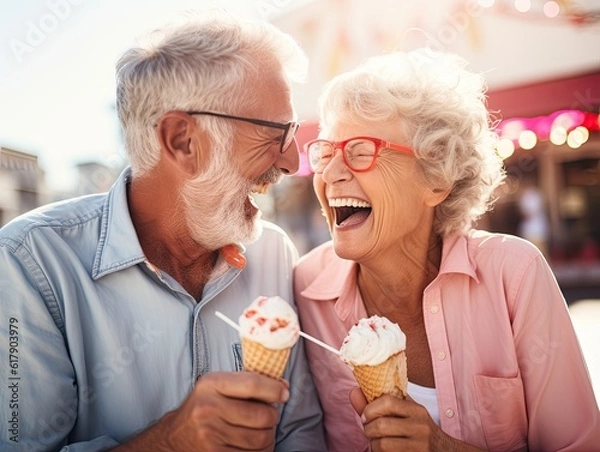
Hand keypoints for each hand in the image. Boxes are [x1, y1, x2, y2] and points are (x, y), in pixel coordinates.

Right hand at [116, 372, 288, 451]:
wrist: (173, 438)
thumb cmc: (203, 407)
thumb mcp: (217, 386)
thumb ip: (247, 383)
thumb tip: (284, 387)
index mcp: (211, 385)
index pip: (252, 384)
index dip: (274, 389)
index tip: (284, 393)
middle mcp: (208, 409)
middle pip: (261, 415)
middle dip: (272, 416)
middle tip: (267, 415)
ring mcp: (211, 436)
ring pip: (261, 439)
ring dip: (268, 436)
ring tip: (260, 430)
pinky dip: (260, 451)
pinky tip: (253, 444)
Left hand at [349, 387, 478, 451]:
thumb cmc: (418, 430)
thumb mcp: (405, 413)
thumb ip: (378, 403)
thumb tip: (353, 391)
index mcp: (417, 410)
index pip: (387, 401)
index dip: (369, 409)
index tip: (365, 415)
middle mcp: (421, 427)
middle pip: (381, 425)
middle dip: (367, 429)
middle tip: (368, 431)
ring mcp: (420, 446)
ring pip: (382, 444)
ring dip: (373, 444)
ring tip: (376, 442)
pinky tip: (384, 451)